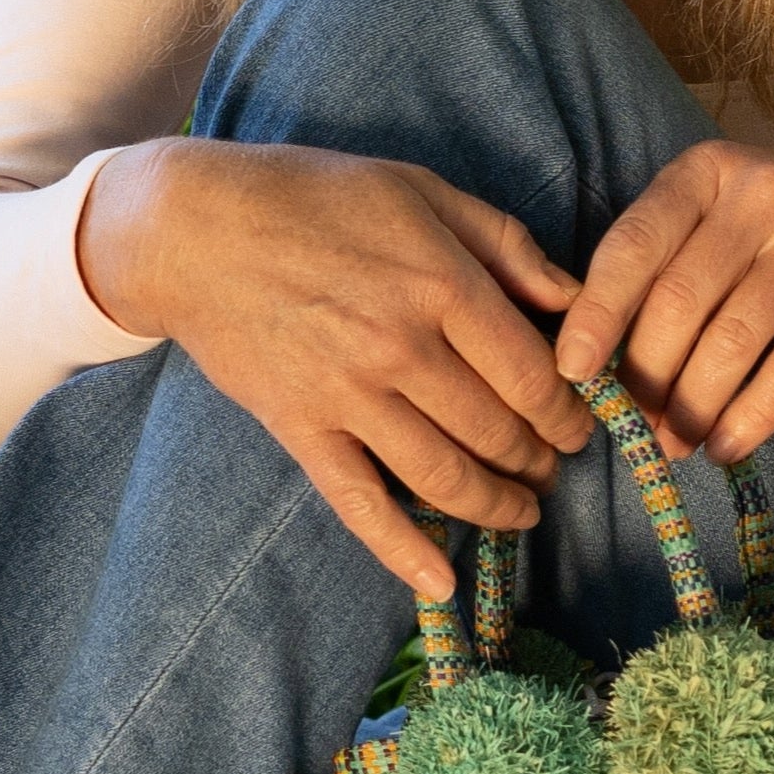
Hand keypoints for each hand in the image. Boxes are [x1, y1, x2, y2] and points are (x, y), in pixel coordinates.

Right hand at [79, 140, 593, 594]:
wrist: (194, 227)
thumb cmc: (314, 196)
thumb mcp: (422, 191)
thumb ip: (505, 244)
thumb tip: (573, 299)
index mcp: (441, 284)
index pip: (532, 376)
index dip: (568, 412)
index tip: (578, 423)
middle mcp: (402, 348)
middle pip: (498, 432)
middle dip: (540, 460)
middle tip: (552, 466)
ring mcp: (349, 396)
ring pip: (446, 478)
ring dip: (498, 505)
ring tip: (522, 509)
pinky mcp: (302, 429)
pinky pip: (362, 504)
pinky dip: (405, 552)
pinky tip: (442, 582)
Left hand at [551, 142, 773, 462]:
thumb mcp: (721, 213)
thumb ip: (663, 263)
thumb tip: (597, 364)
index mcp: (705, 172)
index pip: (634, 245)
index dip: (596, 312)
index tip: (572, 370)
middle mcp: (759, 193)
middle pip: (679, 301)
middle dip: (646, 376)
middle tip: (635, 425)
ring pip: (731, 341)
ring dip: (693, 406)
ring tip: (675, 445)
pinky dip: (753, 416)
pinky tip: (726, 447)